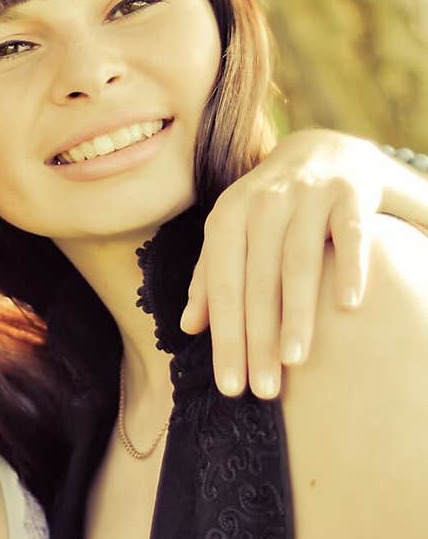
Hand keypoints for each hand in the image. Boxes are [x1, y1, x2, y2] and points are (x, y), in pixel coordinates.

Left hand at [181, 130, 384, 397]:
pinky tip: (348, 306)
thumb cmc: (273, 208)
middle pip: (257, 280)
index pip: (222, 285)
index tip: (230, 387)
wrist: (326, 148)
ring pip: (299, 260)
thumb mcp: (234, 232)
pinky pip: (350, 232)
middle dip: (257, 338)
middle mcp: (264, 201)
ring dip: (296, 311)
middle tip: (264, 390)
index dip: (225, 337)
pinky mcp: (352, 191)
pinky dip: (349, 266)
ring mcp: (308, 193)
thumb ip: (211, 274)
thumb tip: (188, 327)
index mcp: (229, 215)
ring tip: (295, 361)